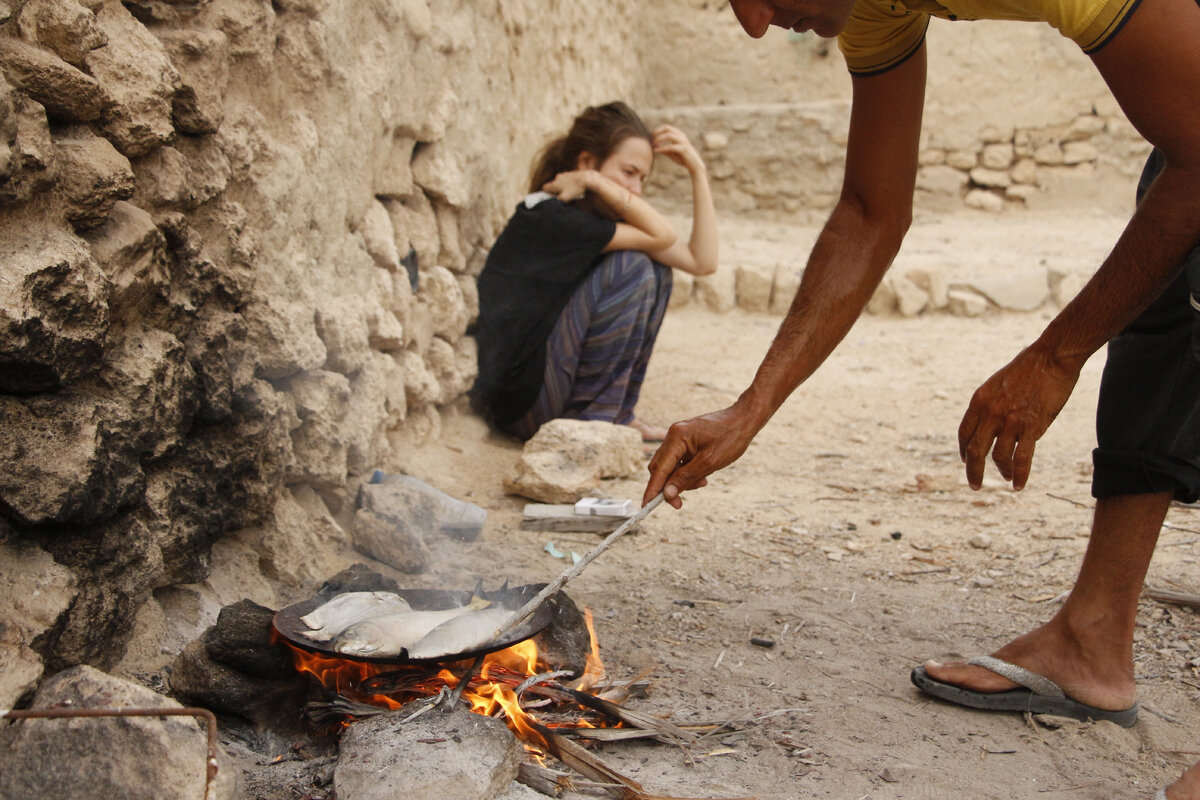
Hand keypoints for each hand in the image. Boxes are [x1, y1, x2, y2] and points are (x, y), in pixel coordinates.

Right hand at [543, 170, 592, 202]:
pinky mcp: (570, 173)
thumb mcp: (565, 198)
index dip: (546, 193)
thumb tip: (554, 200)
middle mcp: (557, 178)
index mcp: (554, 184)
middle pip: (553, 185)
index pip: (544, 188)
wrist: (586, 179)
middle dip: (556, 191)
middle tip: (562, 196)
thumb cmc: (575, 189)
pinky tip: (574, 187)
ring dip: (563, 187)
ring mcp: (564, 175)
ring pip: (560, 182)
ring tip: (570, 192)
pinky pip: (566, 180)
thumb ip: (557, 199)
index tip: (551, 196)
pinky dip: (568, 184)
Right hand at [643, 404, 760, 508]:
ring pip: (671, 466)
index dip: (652, 489)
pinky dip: (687, 471)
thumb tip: (667, 494)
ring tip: (703, 482)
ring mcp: (679, 437)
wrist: (745, 419)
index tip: (646, 506)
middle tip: (679, 503)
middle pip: (660, 468)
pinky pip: (680, 460)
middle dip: (668, 486)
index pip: (659, 469)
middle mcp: (674, 435)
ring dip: (681, 479)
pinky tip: (703, 475)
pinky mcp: (687, 440)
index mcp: (677, 437)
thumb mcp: (709, 463)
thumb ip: (686, 478)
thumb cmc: (731, 438)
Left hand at [652, 124, 703, 174]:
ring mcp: (683, 142)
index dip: (658, 130)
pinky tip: (656, 150)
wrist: (695, 166)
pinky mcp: (683, 149)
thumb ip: (665, 150)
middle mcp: (681, 136)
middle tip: (651, 140)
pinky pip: (671, 146)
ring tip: (653, 145)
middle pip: (667, 128)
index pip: (667, 127)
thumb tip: (654, 148)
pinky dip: (662, 148)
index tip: (652, 137)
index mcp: (679, 135)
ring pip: (669, 135)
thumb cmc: (683, 159)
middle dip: (657, 133)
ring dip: (659, 139)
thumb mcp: (672, 154)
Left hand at [958, 344, 1082, 490]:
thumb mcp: (998, 384)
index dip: (964, 450)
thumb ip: (991, 405)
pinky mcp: (1031, 428)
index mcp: (979, 401)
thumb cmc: (1029, 368)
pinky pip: (1022, 459)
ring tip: (1007, 478)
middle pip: (974, 451)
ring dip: (1002, 471)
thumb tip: (992, 426)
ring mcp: (1010, 422)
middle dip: (973, 471)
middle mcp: (990, 413)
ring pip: (999, 458)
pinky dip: (1020, 475)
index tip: (966, 460)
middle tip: (975, 484)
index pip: (964, 433)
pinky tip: (1019, 486)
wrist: (1051, 358)